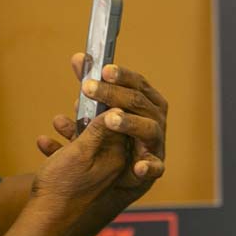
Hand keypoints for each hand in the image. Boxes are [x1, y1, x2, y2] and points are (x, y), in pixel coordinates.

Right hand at [29, 109, 129, 215]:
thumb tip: (116, 108)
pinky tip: (43, 141)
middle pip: (106, 130)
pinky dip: (61, 146)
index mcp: (117, 156)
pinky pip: (76, 154)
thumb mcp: (80, 152)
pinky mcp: (82, 177)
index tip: (93, 93)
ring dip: (72, 129)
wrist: (45, 220)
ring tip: (58, 120)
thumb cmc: (62, 186)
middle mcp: (112, 163)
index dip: (107, 104)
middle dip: (90, 115)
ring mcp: (97, 171)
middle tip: (77, 102)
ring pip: (89, 141)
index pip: (121, 122)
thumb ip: (98, 130)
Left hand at [36, 55, 166, 201]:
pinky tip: (137, 167)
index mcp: (146, 101)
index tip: (103, 70)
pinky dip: (148, 166)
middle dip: (114, 94)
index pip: (136, 83)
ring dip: (130, 123)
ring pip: (149, 128)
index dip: (121, 75)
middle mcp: (155, 118)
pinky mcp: (154, 168)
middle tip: (88, 88)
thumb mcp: (99, 110)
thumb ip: (91, 86)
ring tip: (109, 119)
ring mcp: (157, 143)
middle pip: (138, 101)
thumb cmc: (112, 136)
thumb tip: (78, 58)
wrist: (114, 177)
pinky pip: (155, 167)